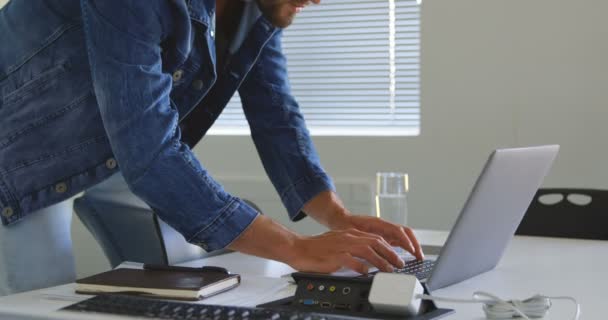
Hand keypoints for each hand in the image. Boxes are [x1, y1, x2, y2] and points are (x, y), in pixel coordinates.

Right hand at [287, 229, 405, 273]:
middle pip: (375, 242)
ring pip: (367, 250)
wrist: (298, 247)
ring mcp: (342, 245)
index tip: (396, 256)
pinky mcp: (334, 255)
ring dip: (381, 260)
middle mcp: (348, 237)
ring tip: (389, 269)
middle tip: (399, 263)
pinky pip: (352, 260)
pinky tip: (366, 273)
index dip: (389, 247)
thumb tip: (366, 258)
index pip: (375, 238)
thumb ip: (352, 247)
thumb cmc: (316, 248)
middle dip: (390, 253)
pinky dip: (361, 266)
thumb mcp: (338, 242)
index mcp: (350, 234)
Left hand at [341, 215, 424, 260]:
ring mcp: (385, 230)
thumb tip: (376, 251)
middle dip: (414, 243)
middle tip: (420, 256)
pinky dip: (406, 247)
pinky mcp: (384, 235)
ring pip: (404, 236)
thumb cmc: (347, 226)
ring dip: (412, 246)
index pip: (398, 231)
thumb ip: (365, 241)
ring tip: (418, 257)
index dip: (407, 241)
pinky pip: (398, 240)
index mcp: (379, 223)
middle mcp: (385, 225)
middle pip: (406, 232)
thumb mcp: (354, 234)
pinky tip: (408, 255)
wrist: (341, 221)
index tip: (412, 251)